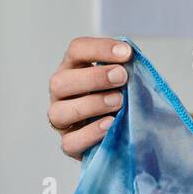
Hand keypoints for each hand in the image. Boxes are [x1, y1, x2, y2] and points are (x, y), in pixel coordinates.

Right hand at [47, 37, 132, 158]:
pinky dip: (90, 133)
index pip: (76, 50)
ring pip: (59, 112)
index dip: (99, 49)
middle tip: (122, 77)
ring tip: (118, 102)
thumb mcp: (123, 82)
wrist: (123, 136)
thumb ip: (125, 70)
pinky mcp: (69, 144)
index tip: (126, 53)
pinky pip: (70, 142)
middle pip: (60, 81)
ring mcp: (61, 120)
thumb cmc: (121, 101)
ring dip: (91, 104)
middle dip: (93, 78)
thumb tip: (132, 59)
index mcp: (73, 69)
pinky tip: (110, 125)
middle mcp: (61, 93)